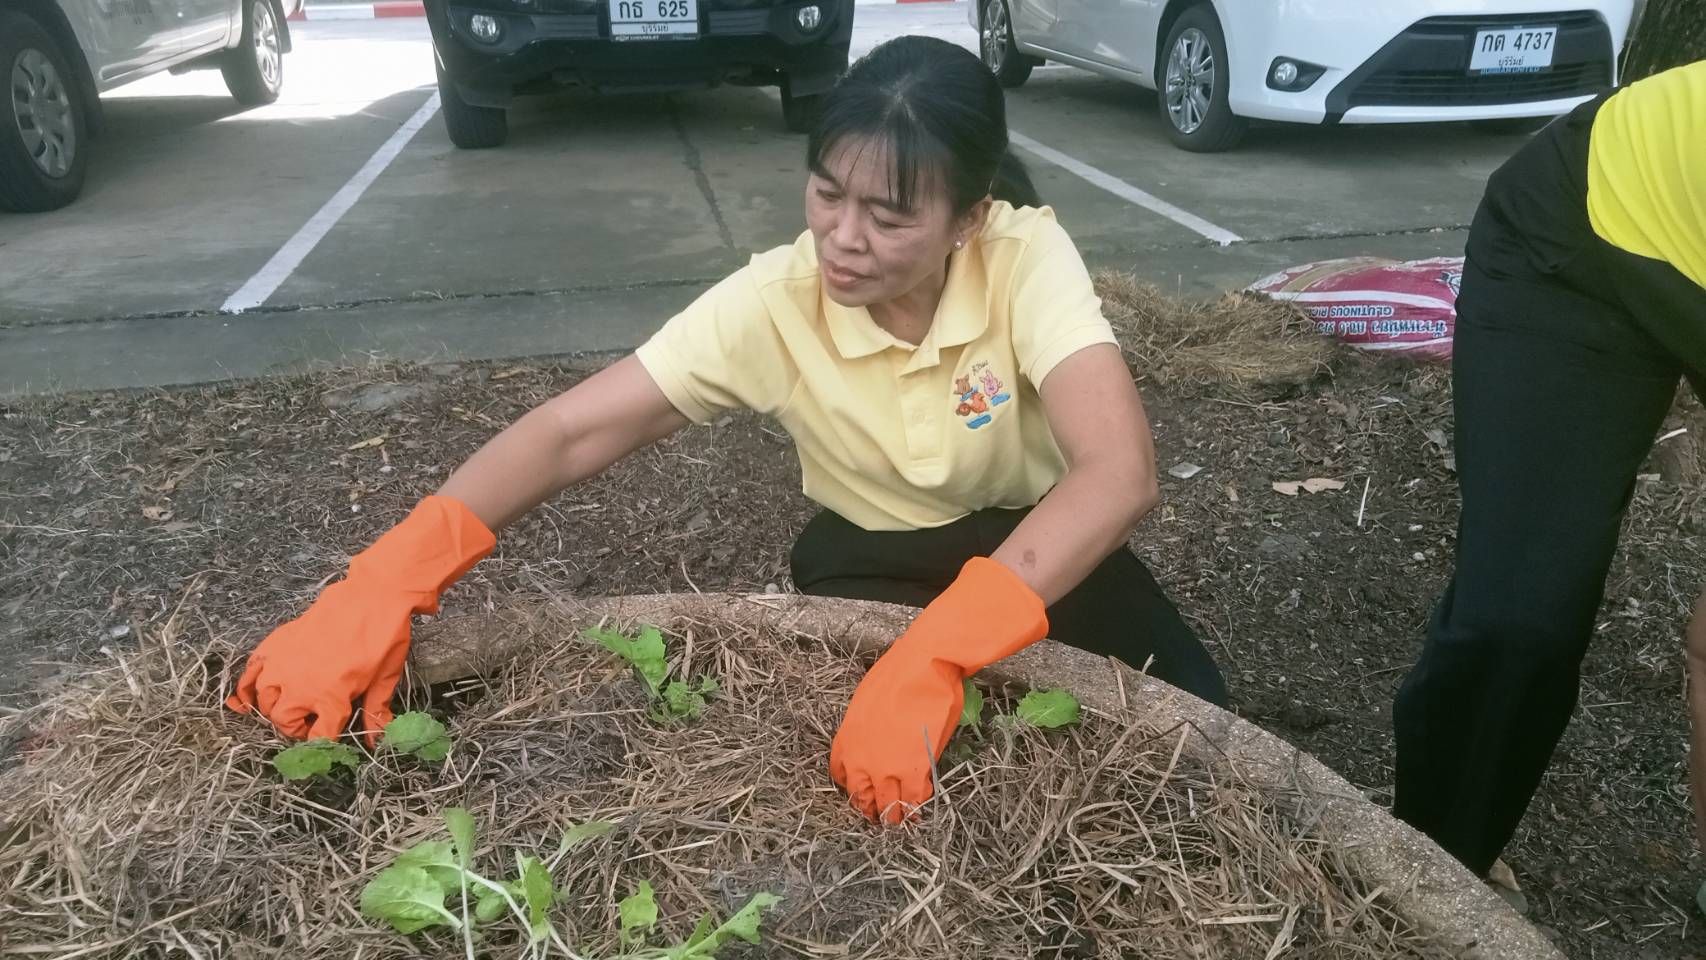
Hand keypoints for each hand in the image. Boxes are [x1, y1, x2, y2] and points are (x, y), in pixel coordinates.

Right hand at [226, 496, 494, 745]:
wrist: (371, 596)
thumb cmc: (382, 637)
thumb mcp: (384, 680)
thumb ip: (374, 713)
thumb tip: (376, 739)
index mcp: (330, 699)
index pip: (318, 738)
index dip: (324, 746)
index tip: (328, 743)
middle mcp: (300, 686)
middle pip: (284, 722)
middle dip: (297, 727)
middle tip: (312, 721)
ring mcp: (283, 665)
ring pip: (264, 701)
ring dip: (274, 709)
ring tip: (290, 706)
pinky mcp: (275, 645)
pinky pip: (250, 672)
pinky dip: (245, 687)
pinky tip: (246, 698)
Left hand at [829, 557, 1047, 822]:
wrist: (924, 664)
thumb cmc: (897, 673)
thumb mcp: (867, 702)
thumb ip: (866, 730)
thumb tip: (876, 739)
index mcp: (846, 741)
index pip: (841, 777)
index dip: (854, 787)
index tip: (864, 789)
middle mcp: (861, 760)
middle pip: (863, 798)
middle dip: (873, 808)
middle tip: (883, 813)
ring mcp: (888, 768)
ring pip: (888, 806)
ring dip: (894, 815)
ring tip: (901, 820)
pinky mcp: (916, 770)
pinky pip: (914, 799)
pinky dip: (917, 806)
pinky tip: (920, 807)